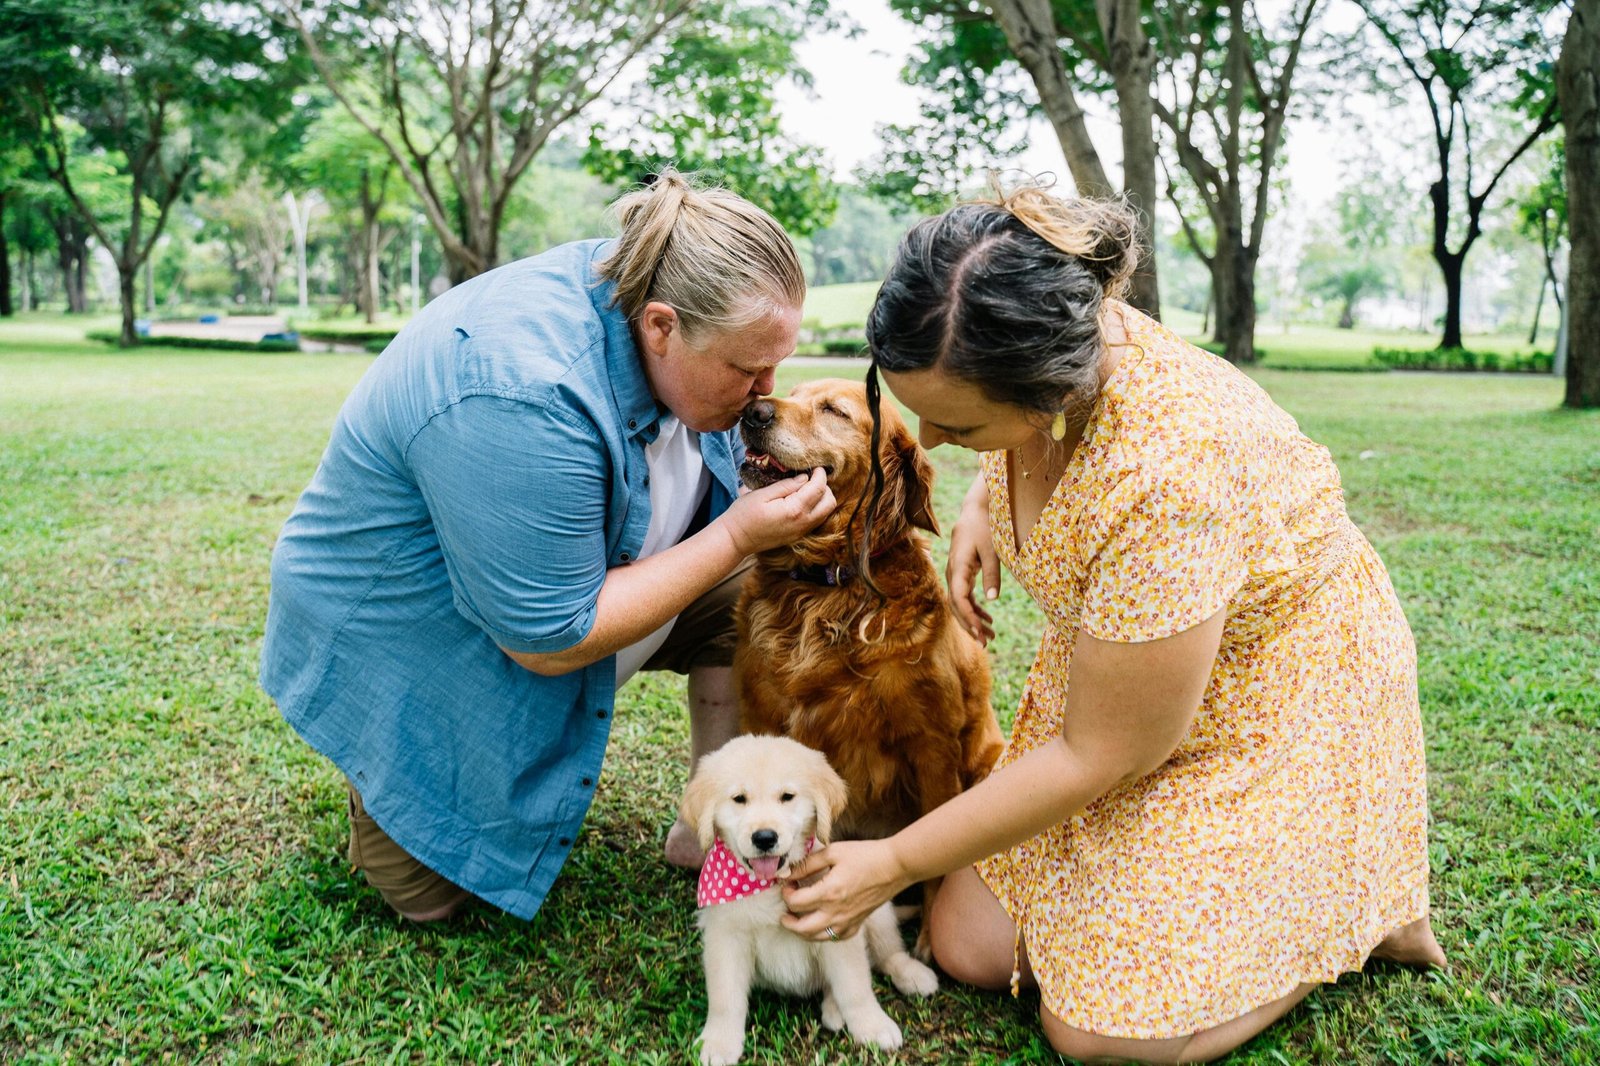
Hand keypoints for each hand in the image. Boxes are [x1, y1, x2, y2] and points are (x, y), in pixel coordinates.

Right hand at [718, 467, 835, 555]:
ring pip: (826, 512)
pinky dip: (816, 508)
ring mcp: (802, 532)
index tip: (816, 466)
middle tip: (812, 477)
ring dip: (822, 498)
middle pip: (829, 502)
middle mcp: (803, 523)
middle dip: (825, 486)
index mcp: (794, 510)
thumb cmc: (744, 514)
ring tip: (807, 487)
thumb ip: (786, 485)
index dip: (820, 474)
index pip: (819, 489)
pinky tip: (802, 499)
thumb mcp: (761, 494)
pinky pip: (817, 520)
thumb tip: (804, 478)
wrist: (735, 539)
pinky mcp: (798, 536)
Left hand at [779, 839, 911, 942]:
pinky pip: (836, 938)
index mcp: (828, 892)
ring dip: (802, 931)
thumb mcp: (833, 852)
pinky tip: (822, 924)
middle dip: (788, 922)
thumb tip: (787, 873)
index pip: (795, 902)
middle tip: (784, 913)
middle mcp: (836, 912)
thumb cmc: (865, 855)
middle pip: (802, 928)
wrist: (894, 866)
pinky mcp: (857, 924)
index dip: (786, 894)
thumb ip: (807, 864)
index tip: (789, 884)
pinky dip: (824, 934)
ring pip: (817, 938)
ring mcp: (847, 921)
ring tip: (797, 920)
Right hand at [946, 477, 998, 644]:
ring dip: (973, 620)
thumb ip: (992, 574)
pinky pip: (964, 596)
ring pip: (959, 604)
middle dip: (970, 626)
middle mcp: (952, 572)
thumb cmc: (985, 527)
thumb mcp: (992, 550)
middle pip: (956, 606)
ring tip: (989, 636)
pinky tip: (988, 620)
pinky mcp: (961, 573)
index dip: (969, 618)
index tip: (981, 633)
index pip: (959, 599)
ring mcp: (955, 573)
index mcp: (958, 567)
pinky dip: (975, 609)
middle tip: (986, 642)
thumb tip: (992, 600)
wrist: (975, 509)